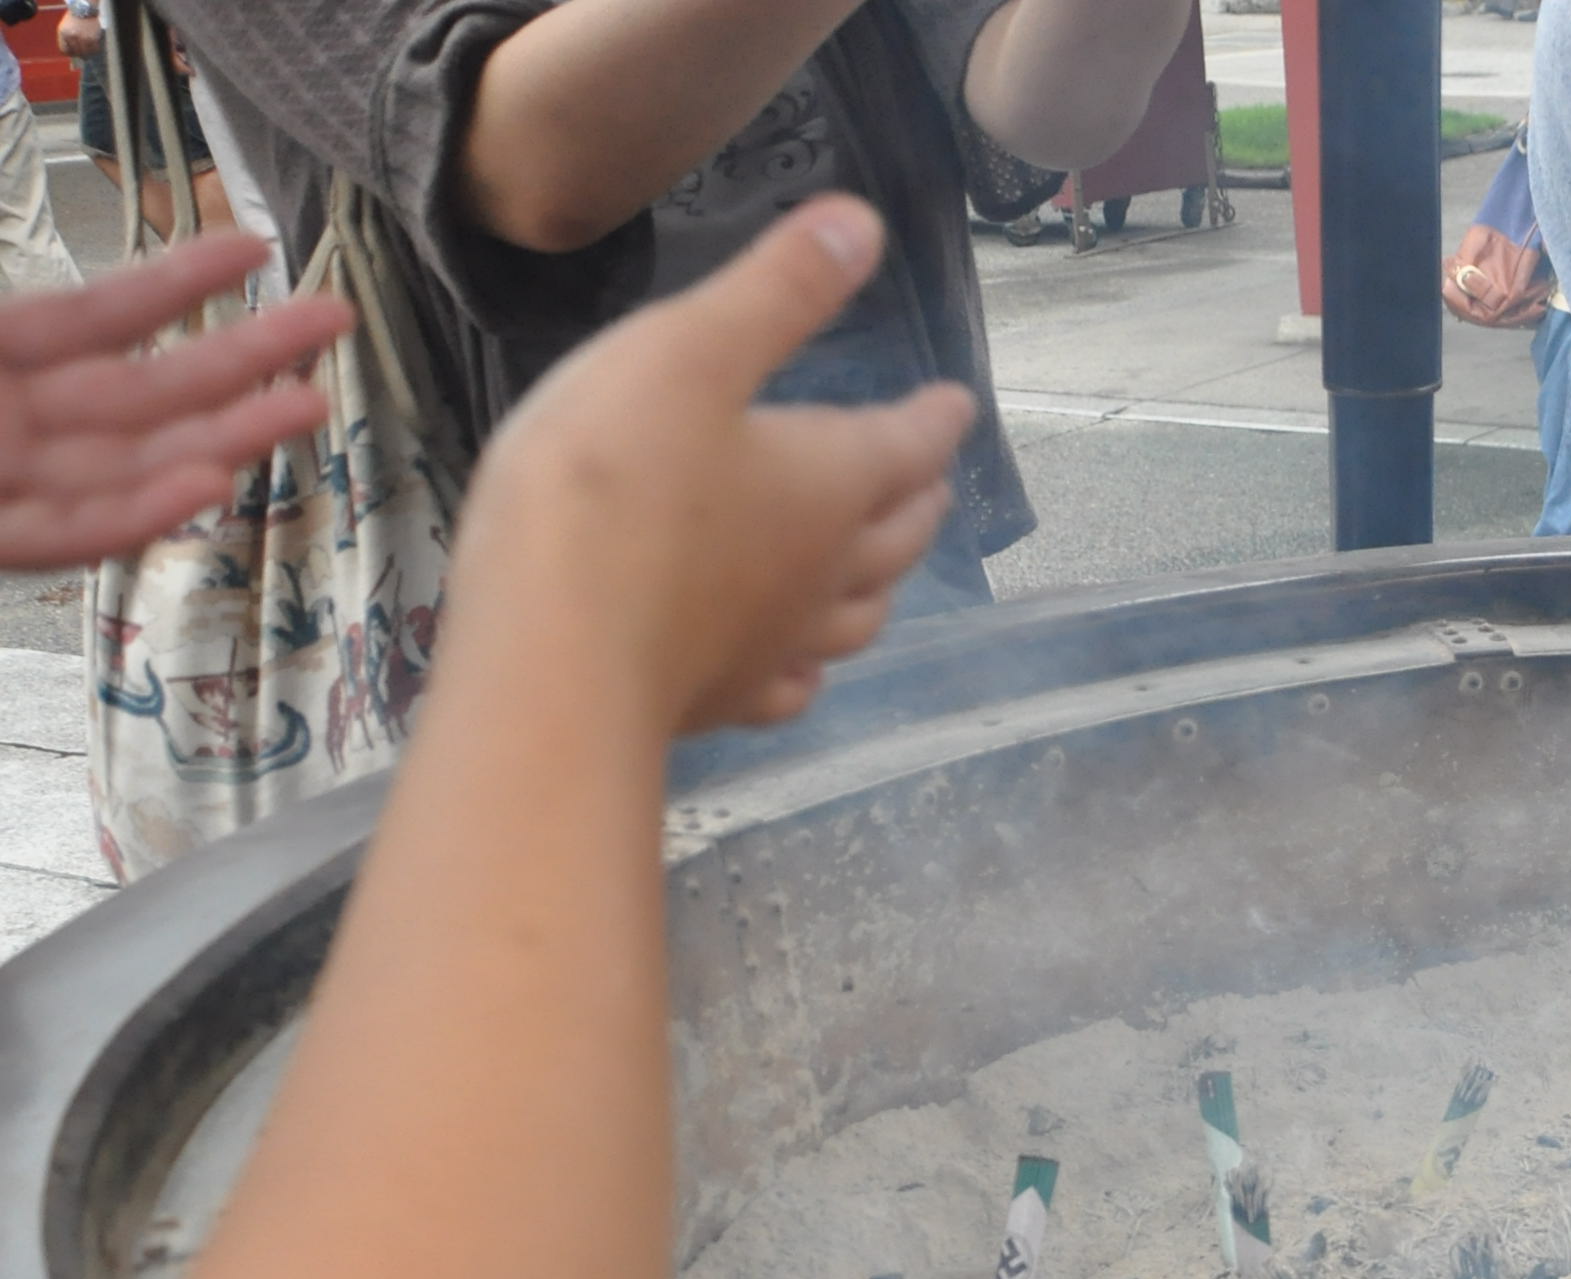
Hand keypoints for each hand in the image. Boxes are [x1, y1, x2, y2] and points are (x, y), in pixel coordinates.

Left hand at [0, 234, 347, 567]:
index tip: (255, 249)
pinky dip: (134, 517)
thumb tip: (90, 292)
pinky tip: (206, 489)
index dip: (180, 283)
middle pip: (141, 393)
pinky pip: (66, 534)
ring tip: (308, 407)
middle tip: (330, 325)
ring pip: (127, 468)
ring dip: (223, 441)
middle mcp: (12, 418)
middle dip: (244, 358)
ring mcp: (6, 482)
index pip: (99, 315)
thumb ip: (15, 314)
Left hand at [54, 8, 97, 58]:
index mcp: (64, 34)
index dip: (69, 53)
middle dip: (78, 54)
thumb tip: (70, 53)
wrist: (83, 10)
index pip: (64, 50)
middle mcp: (73, 37)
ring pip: (86, 53)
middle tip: (81, 54)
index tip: (73, 53)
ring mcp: (84, 38)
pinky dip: (94, 50)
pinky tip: (93, 47)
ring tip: (88, 51)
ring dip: (87, 53)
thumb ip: (64, 40)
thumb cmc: (72, 20)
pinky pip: (94, 50)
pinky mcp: (93, 39)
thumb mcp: (63, 28)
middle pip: (76, 53)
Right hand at [455, 198, 975, 735]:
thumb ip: (778, 288)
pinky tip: (799, 671)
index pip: (904, 444)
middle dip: (916, 499)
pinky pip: (789, 685)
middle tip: (930, 481)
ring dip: (880, 585)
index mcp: (829, 483)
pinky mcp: (721, 700)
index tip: (957, 403)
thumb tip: (865, 223)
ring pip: (856, 615)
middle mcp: (822, 571)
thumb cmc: (611, 482)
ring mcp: (776, 644)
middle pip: (894, 535)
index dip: (934, 419)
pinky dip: (808, 669)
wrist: (551, 648)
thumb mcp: (690, 350)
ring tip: (882, 568)